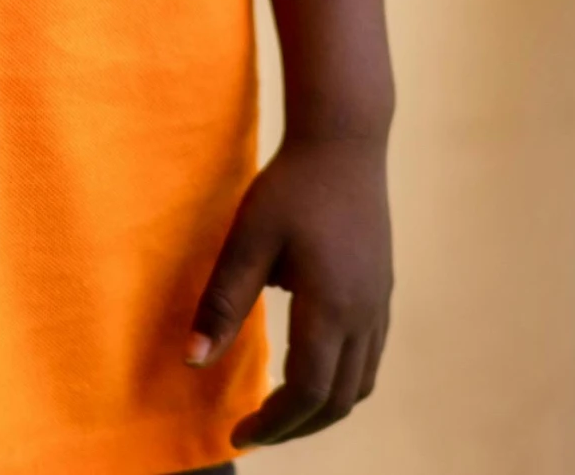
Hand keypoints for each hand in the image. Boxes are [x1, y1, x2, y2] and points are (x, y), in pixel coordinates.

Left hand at [188, 134, 391, 448]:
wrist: (344, 140)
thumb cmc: (291, 185)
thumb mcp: (248, 239)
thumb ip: (222, 302)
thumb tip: (193, 362)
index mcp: (330, 307)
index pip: (306, 392)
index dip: (273, 423)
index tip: (239, 434)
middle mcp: (364, 315)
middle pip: (337, 400)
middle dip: (296, 426)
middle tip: (256, 431)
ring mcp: (379, 303)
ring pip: (360, 384)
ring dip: (322, 408)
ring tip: (281, 410)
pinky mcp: (382, 289)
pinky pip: (369, 358)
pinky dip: (342, 382)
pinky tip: (313, 370)